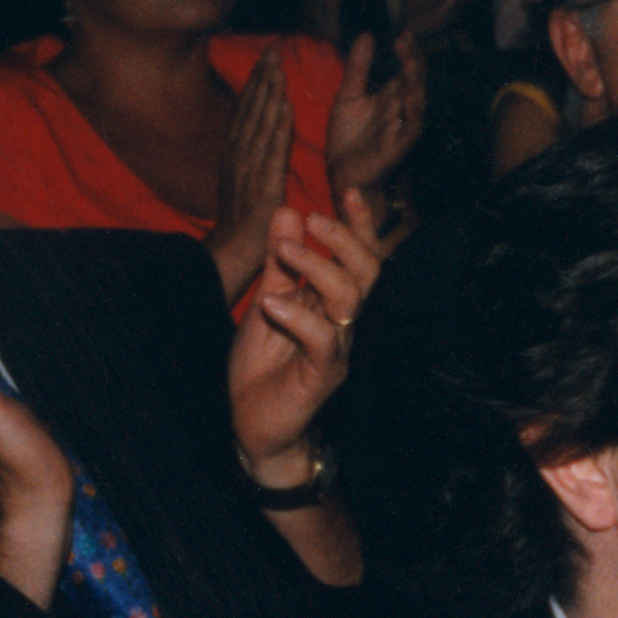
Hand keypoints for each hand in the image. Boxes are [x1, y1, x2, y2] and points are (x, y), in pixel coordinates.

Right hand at [212, 45, 293, 301]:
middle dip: (261, 81)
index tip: (266, 61)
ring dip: (269, 95)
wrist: (232, 258)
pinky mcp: (263, 189)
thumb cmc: (242, 227)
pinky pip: (272, 154)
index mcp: (234, 157)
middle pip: (250, 112)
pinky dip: (278, 129)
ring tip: (279, 68)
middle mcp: (237, 159)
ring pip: (260, 126)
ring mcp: (248, 172)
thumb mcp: (244, 187)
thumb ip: (251, 164)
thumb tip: (257, 144)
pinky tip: (286, 108)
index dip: (255, 86)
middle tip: (273, 52)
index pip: (245, 114)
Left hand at [230, 192, 382, 480]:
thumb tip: (288, 211)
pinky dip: (297, 316)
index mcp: (333, 305)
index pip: (359, 259)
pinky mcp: (323, 375)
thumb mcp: (265, 303)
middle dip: (344, 239)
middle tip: (313, 218)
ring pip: (351, 299)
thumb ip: (279, 264)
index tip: (346, 191)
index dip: (358, 226)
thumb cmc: (262, 368)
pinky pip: (323, 339)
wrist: (249, 425)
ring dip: (318, 268)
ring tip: (286, 251)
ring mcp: (338, 349)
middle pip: (368, 273)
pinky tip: (269, 303)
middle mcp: (344, 324)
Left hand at [326, 29, 426, 200]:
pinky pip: (409, 130)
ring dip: (415, 85)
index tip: (403, 33)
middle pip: (414, 82)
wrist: (341, 173)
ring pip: (416, 103)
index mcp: (390, 97)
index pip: (405, 70)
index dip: (407, 52)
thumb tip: (368, 34)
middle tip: (406, 42)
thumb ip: (359, 67)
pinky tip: (409, 98)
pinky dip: (411, 115)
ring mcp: (399, 128)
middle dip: (413, 62)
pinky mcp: (396, 147)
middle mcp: (399, 111)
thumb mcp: (349, 95)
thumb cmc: (348, 138)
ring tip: (410, 65)